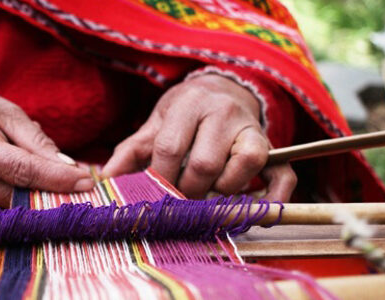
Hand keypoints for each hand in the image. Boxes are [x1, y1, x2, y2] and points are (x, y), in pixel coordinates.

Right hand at [0, 85, 93, 207]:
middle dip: (55, 194)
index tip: (87, 182)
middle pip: (20, 196)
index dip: (57, 179)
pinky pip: (1, 207)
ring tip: (58, 180)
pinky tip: (30, 183)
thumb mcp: (5, 111)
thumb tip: (68, 167)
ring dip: (39, 197)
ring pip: (13, 206)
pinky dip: (21, 197)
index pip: (23, 171)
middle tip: (86, 188)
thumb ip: (36, 140)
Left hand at [102, 74, 295, 200]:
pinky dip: (273, 199)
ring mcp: (252, 129)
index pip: (170, 148)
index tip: (153, 198)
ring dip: (224, 193)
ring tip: (209, 197)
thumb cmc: (182, 116)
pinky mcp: (274, 148)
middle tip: (179, 202)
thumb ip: (129, 153)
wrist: (222, 90)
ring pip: (244, 166)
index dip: (159, 179)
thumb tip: (102, 183)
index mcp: (188, 104)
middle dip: (188, 192)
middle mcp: (224, 112)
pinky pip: (283, 175)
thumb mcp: (154, 125)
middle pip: (205, 163)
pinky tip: (255, 214)